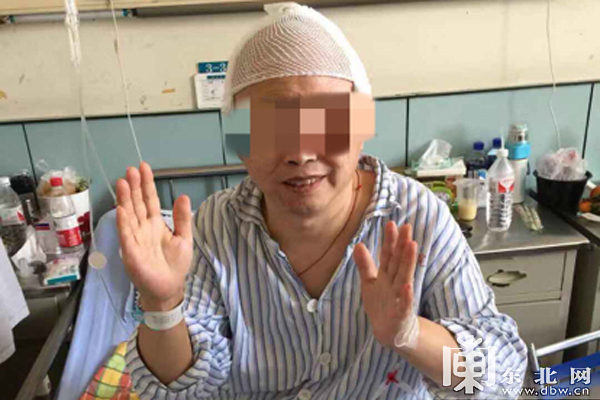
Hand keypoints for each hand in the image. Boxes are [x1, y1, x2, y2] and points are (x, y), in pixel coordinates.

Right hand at [116, 162, 193, 310]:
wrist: (169, 288)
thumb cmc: (175, 264)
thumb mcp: (184, 238)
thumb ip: (182, 218)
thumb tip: (183, 195)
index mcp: (156, 224)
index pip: (150, 199)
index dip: (147, 184)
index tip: (143, 167)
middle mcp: (143, 228)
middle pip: (137, 203)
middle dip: (134, 187)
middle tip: (130, 169)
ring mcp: (135, 239)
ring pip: (129, 215)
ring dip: (125, 199)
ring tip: (123, 182)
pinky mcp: (131, 252)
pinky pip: (127, 235)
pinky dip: (124, 223)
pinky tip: (121, 209)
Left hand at [353, 221, 417, 348]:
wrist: (388, 331)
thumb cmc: (381, 304)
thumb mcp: (369, 282)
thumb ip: (365, 264)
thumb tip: (358, 244)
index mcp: (387, 275)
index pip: (388, 255)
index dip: (389, 240)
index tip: (391, 223)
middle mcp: (395, 282)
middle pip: (398, 261)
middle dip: (402, 244)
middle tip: (407, 226)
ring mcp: (399, 297)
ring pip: (404, 277)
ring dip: (408, 262)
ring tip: (412, 245)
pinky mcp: (401, 314)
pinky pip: (404, 304)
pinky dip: (405, 296)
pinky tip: (407, 287)